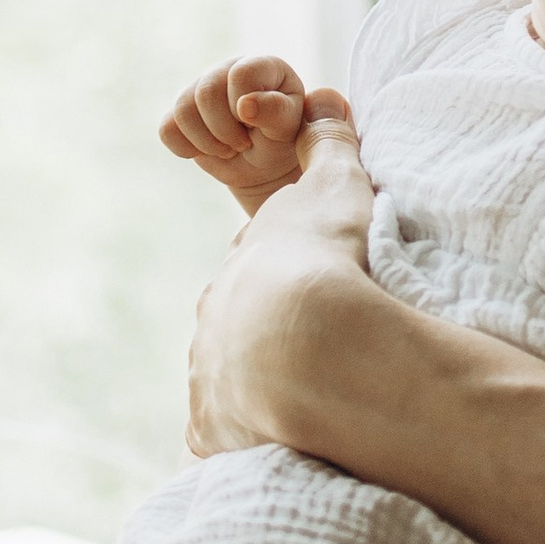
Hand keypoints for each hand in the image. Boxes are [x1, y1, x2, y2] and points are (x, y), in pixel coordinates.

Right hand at [160, 55, 329, 210]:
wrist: (263, 164)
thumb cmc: (282, 140)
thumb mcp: (289, 129)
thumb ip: (276, 112)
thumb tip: (245, 105)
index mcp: (261, 65)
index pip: (241, 74)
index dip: (244, 106)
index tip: (255, 127)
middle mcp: (227, 69)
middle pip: (206, 93)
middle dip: (224, 130)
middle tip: (243, 145)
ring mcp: (200, 88)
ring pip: (183, 110)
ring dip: (207, 142)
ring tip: (228, 149)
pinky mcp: (181, 112)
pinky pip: (167, 129)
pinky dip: (186, 148)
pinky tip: (207, 150)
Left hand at [185, 95, 383, 455]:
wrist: (312, 343)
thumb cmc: (326, 258)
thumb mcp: (335, 188)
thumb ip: (330, 147)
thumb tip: (325, 101)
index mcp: (236, 272)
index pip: (256, 275)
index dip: (288, 279)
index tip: (317, 289)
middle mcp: (211, 325)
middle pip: (237, 330)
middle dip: (267, 337)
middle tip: (316, 348)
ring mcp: (210, 380)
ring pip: (230, 384)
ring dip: (260, 390)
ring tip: (308, 401)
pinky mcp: (217, 429)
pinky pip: (229, 437)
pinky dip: (251, 439)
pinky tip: (282, 441)